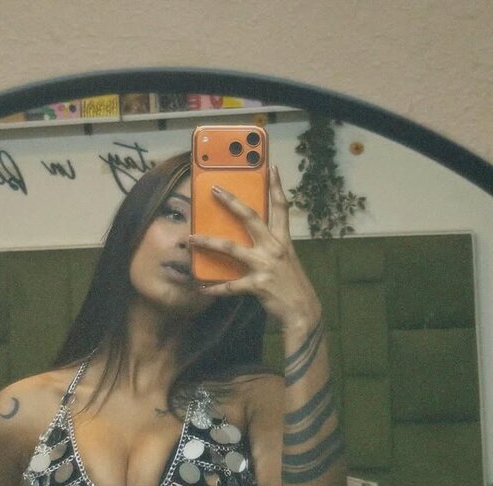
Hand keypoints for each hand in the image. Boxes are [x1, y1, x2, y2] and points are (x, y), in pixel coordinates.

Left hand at [189, 165, 321, 333]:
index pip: (281, 207)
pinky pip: (230, 286)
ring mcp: (265, 265)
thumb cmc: (292, 286)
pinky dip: (215, 288)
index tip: (272, 168)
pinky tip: (202, 288)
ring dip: (208, 242)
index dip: (277, 187)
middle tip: (214, 189)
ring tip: (191, 238)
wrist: (302, 311)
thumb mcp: (286, 260)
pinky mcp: (258, 284)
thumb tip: (252, 241)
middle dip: (231, 202)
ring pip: (231, 248)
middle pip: (250, 217)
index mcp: (283, 240)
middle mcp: (274, 248)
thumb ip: (270, 247)